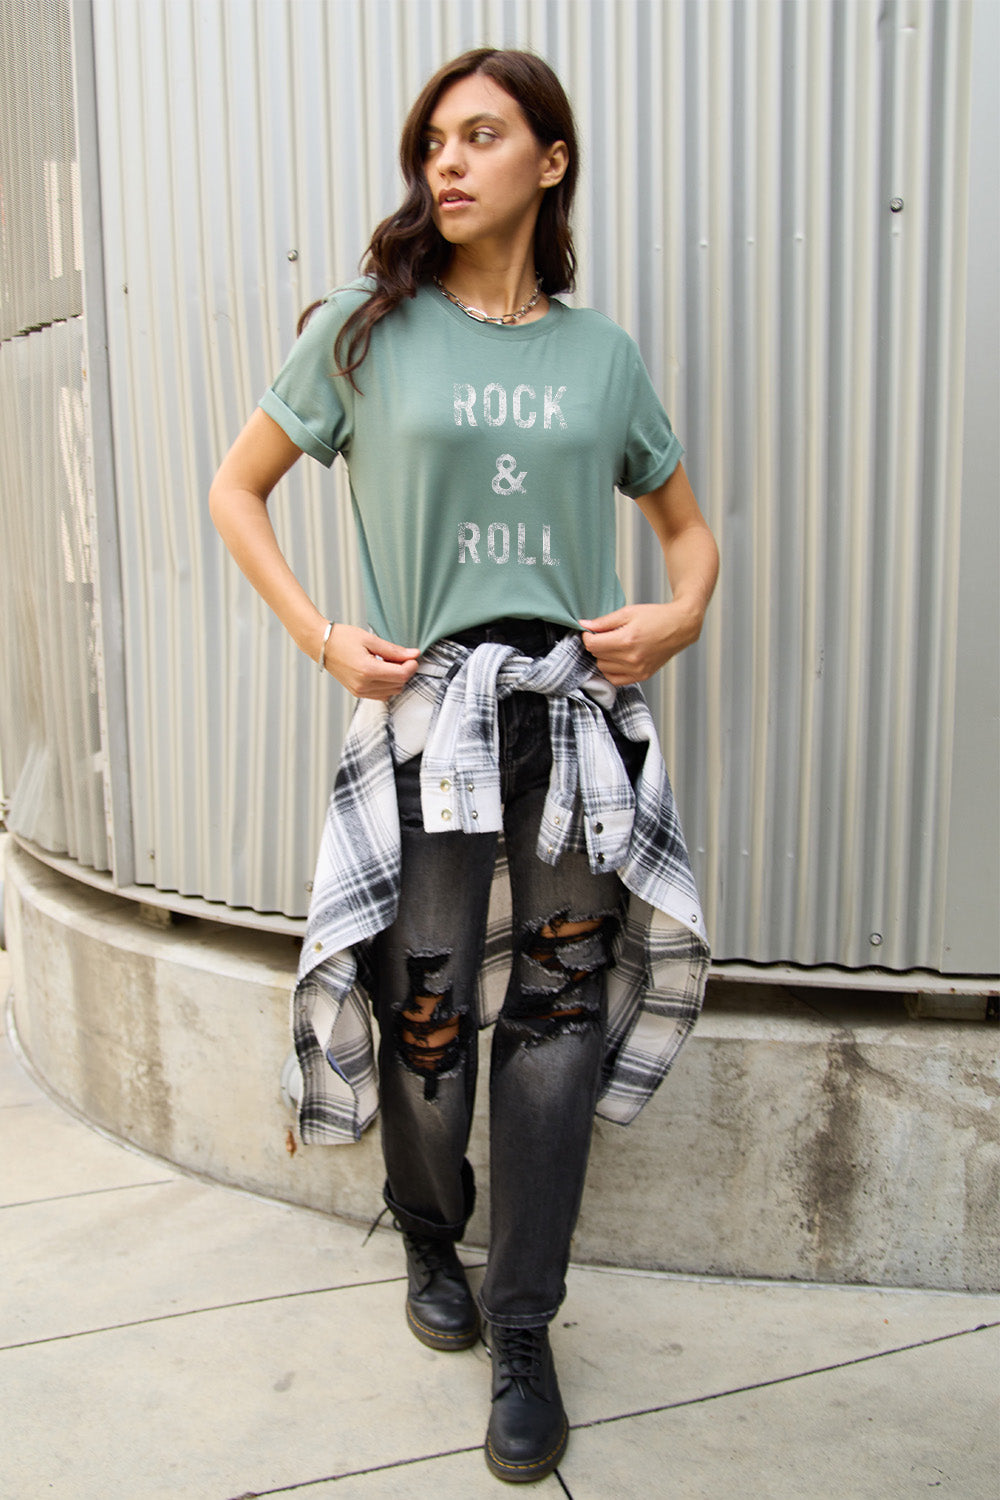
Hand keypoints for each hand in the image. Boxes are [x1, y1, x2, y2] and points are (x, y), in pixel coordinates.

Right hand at [323, 624, 419, 699]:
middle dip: (404, 672)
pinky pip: (381, 695)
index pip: (401, 675)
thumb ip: (394, 650)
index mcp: (367, 670)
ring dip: (396, 679)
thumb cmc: (342, 638)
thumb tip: (414, 654)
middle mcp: (363, 685)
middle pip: (398, 685)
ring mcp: (359, 691)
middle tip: (400, 657)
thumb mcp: (370, 639)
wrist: (320, 644)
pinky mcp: (357, 693)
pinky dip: (387, 685)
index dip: (411, 666)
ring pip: (392, 692)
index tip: (412, 657)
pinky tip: (382, 671)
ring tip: (388, 663)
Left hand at [579, 602, 702, 685]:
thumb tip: (584, 624)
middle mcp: (631, 658)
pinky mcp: (642, 676)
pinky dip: (612, 670)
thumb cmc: (657, 617)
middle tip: (605, 636)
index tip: (591, 631)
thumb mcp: (628, 612)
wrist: (680, 627)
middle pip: (597, 655)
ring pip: (603, 668)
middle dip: (597, 644)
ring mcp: (637, 669)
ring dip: (604, 657)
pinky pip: (615, 679)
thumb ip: (604, 621)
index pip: (592, 645)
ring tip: (614, 646)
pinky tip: (617, 659)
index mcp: (627, 640)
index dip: (587, 636)